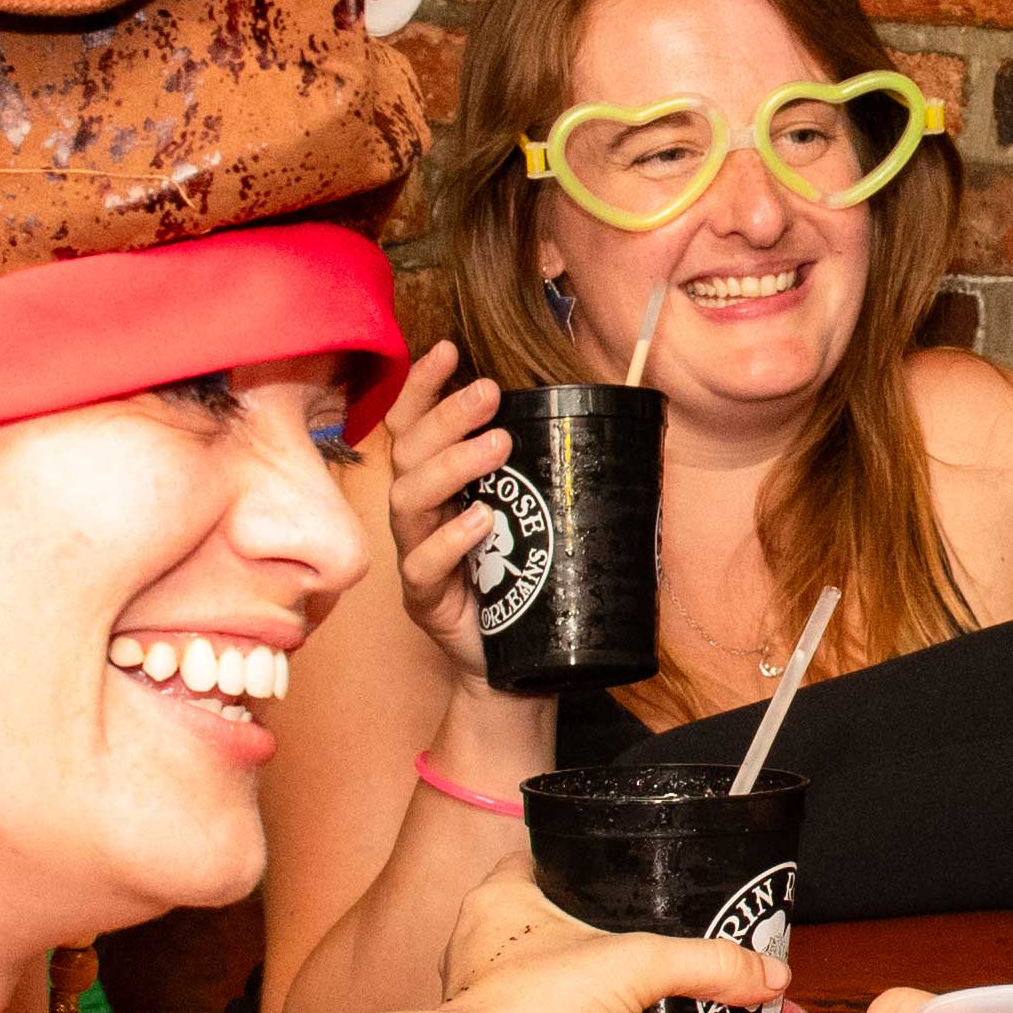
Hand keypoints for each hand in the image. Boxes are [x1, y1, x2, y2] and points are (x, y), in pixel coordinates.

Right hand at [374, 352, 530, 693]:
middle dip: (446, 416)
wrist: (516, 663)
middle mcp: (420, 514)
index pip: (416, 426)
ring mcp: (417, 555)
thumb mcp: (537, 516)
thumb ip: (546, 472)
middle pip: (410, 453)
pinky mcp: (425, 600)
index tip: (447, 348)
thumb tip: (601, 415)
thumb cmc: (526, 580)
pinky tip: (481, 521)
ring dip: (452, 465)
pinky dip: (449, 539)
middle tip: (490, 390)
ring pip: (411, 500)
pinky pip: (422, 565)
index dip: (424, 387)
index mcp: (440, 487)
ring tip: (498, 445)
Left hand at [427, 858, 779, 1012]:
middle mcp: (485, 944)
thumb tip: (767, 973)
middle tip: (654, 929)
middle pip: (551, 919)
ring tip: (648, 984)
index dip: (584, 858)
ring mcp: (495, 997)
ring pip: (552, 974)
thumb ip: (707, 962)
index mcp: (500, 898)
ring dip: (593, 982)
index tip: (628, 866)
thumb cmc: (531, 1009)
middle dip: (600, 927)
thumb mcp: (638, 964)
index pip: (542, 856)